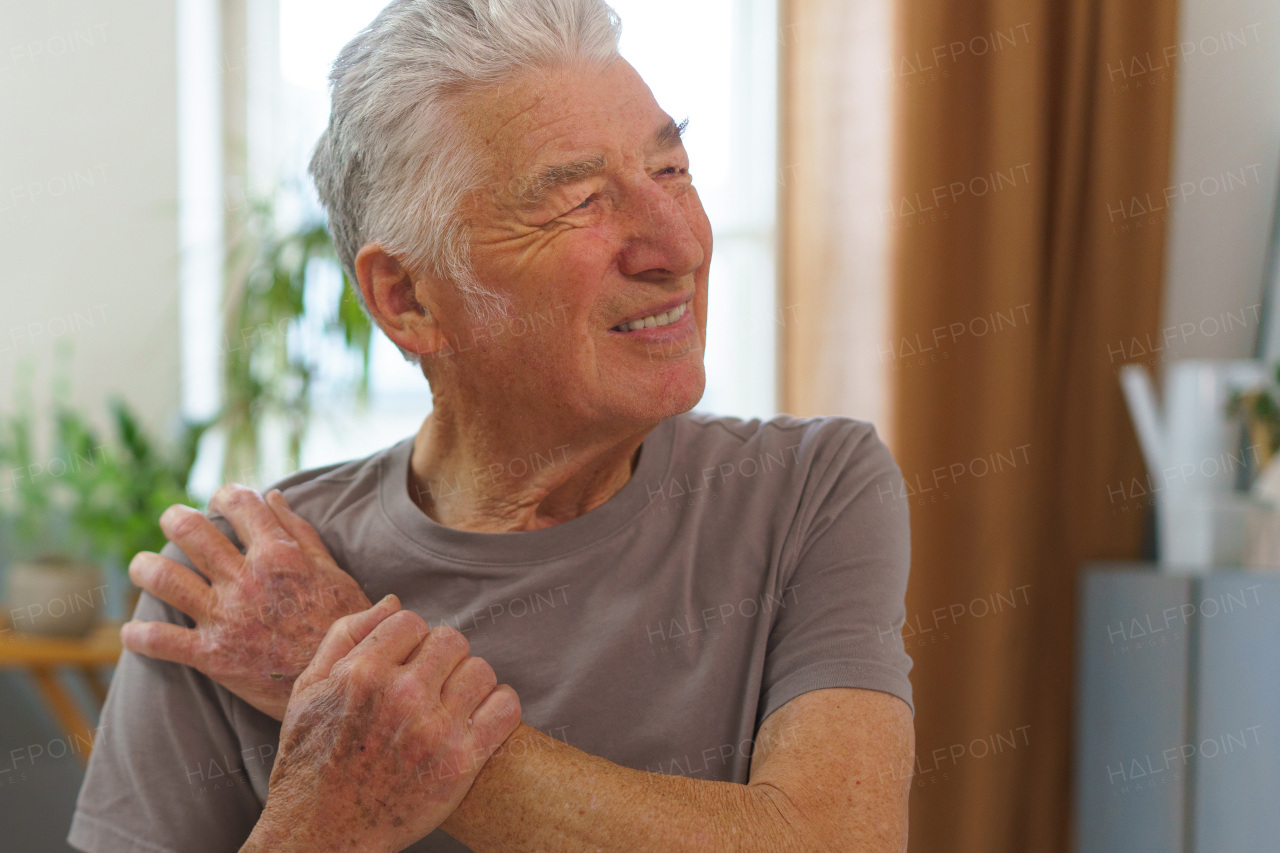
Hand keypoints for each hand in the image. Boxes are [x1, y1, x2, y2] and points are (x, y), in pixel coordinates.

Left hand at [121, 484, 372, 719]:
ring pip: (165, 579)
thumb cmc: (344, 625)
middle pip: (192, 532)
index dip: (226, 495)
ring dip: (145, 567)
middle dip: (175, 518)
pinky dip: (140, 636)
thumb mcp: (334, 572)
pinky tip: (132, 631)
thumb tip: (273, 497)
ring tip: (142, 565)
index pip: (240, 505)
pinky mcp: (212, 655)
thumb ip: (300, 533)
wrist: (341, 682)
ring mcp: (225, 617)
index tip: (221, 500)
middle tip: (172, 519)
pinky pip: (161, 641)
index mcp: (278, 554)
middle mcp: (245, 579)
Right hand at [242, 595, 521, 852]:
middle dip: (441, 658)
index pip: (412, 620)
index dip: (408, 641)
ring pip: (482, 670)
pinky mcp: (461, 762)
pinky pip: (506, 707)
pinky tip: (477, 720)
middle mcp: (401, 696)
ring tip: (451, 704)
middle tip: (430, 684)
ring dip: (470, 683)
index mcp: (361, 672)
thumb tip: (394, 601)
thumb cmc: (310, 760)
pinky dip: (498, 708)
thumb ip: (347, 635)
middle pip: (452, 640)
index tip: (403, 664)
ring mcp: (434, 730)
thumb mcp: (308, 689)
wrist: (320, 834)